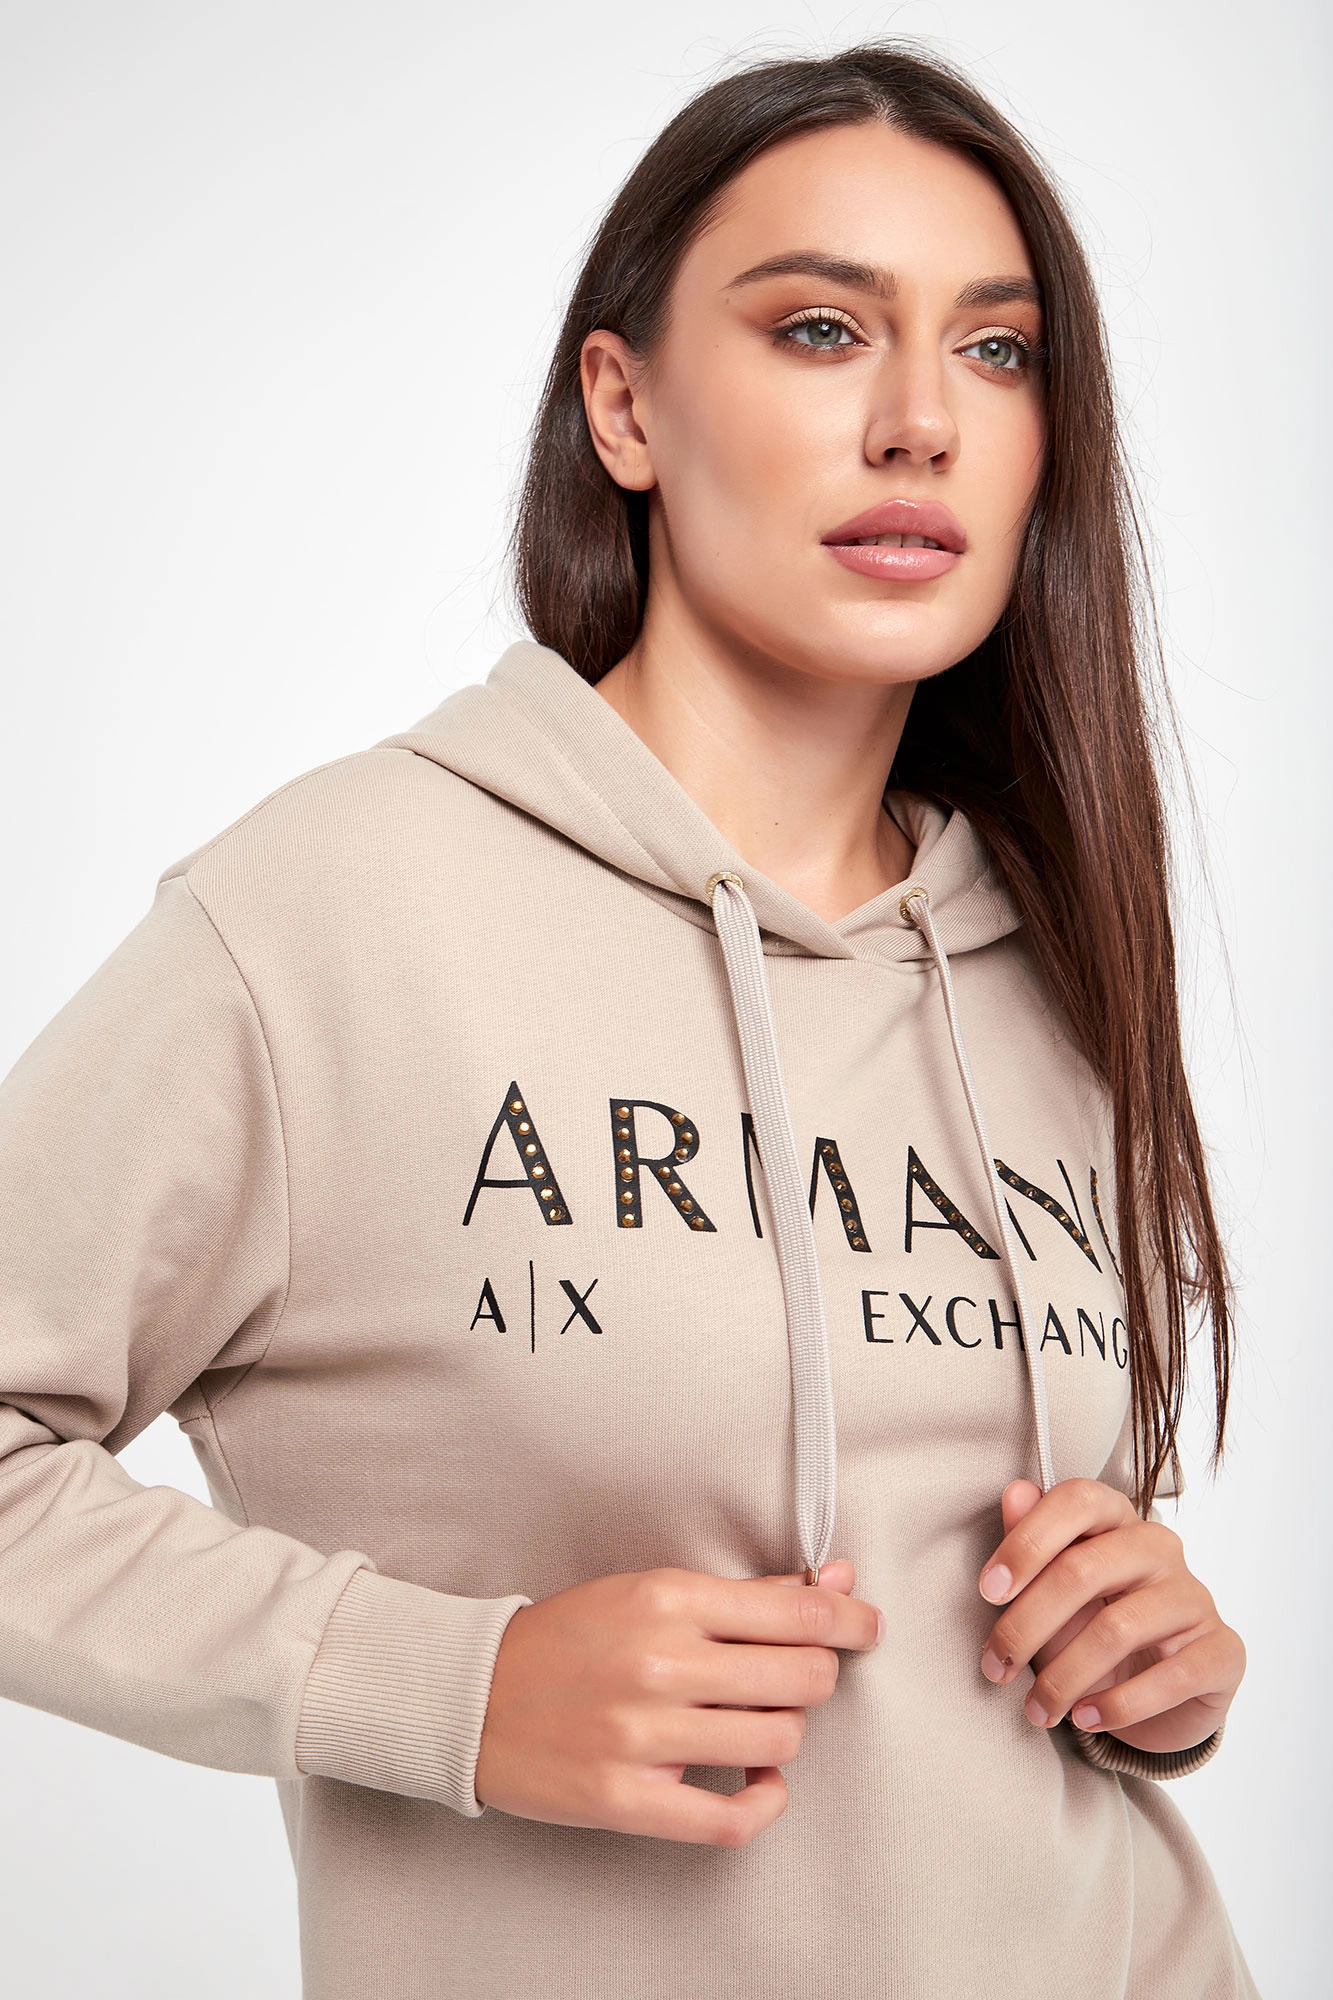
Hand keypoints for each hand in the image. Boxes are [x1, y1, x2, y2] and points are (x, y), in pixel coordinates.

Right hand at [475, 1557, 882, 1844]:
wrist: (474, 1696)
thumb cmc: (566, 1638)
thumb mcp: (649, 1591)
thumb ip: (743, 1594)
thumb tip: (833, 1577)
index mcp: (667, 1598)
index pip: (796, 1609)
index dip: (850, 1619)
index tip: (866, 1625)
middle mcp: (660, 1662)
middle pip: (802, 1676)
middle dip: (820, 1675)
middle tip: (802, 1675)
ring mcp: (644, 1736)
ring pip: (778, 1741)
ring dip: (785, 1732)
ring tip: (761, 1722)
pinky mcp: (629, 1799)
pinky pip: (732, 1818)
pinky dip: (764, 1805)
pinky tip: (759, 1785)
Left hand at [977, 1478, 1244, 1754]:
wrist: (1158, 1696)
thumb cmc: (1093, 1627)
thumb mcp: (1054, 1590)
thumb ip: (1032, 1542)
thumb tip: (1015, 1493)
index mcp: (1117, 1519)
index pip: (1077, 1501)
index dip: (1027, 1541)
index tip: (988, 1591)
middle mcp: (1160, 1548)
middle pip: (1084, 1569)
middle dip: (1027, 1624)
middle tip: (994, 1668)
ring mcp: (1195, 1597)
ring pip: (1118, 1628)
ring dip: (1064, 1677)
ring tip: (1037, 1709)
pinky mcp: (1223, 1650)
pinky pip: (1172, 1677)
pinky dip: (1119, 1704)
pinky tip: (1085, 1719)